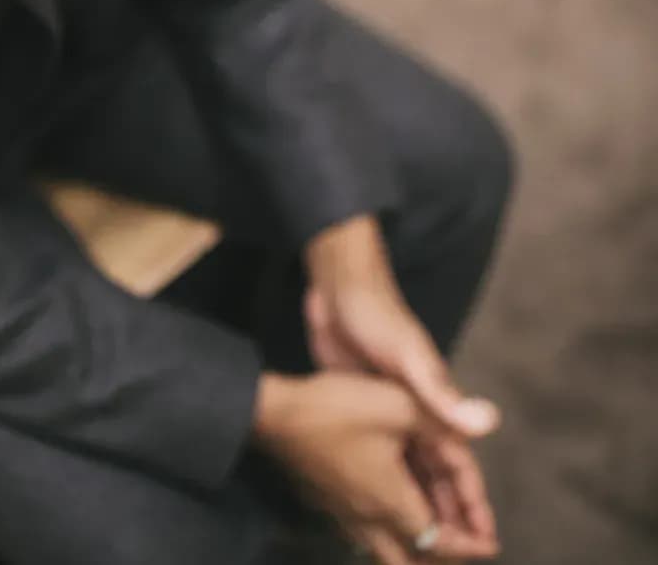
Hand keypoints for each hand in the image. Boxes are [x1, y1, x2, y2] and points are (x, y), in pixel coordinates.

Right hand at [254, 370, 498, 563]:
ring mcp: (341, 515)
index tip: (491, 543)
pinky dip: (385, 534)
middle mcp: (368, 519)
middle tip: (466, 543)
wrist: (274, 414)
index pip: (440, 540)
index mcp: (392, 501)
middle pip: (411, 558)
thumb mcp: (397, 403)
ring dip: (412, 548)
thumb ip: (440, 420)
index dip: (469, 542)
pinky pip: (362, 535)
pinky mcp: (324, 503)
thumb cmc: (336, 408)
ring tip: (430, 532)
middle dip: (443, 555)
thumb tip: (481, 424)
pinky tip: (386, 511)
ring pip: (383, 551)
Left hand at [303, 217, 500, 556]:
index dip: (473, 505)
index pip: (461, 467)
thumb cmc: (378, 318)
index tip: (487, 544)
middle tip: (454, 560)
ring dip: (417, 508)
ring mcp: (389, 415)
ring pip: (409, 474)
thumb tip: (489, 422)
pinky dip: (386, 487)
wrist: (339, 291)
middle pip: (437, 478)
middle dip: (449, 518)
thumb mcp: (411, 357)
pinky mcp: (363, 411)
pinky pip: (381, 460)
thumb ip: (443, 393)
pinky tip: (377, 510)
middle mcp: (417, 415)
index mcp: (436, 406)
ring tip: (420, 548)